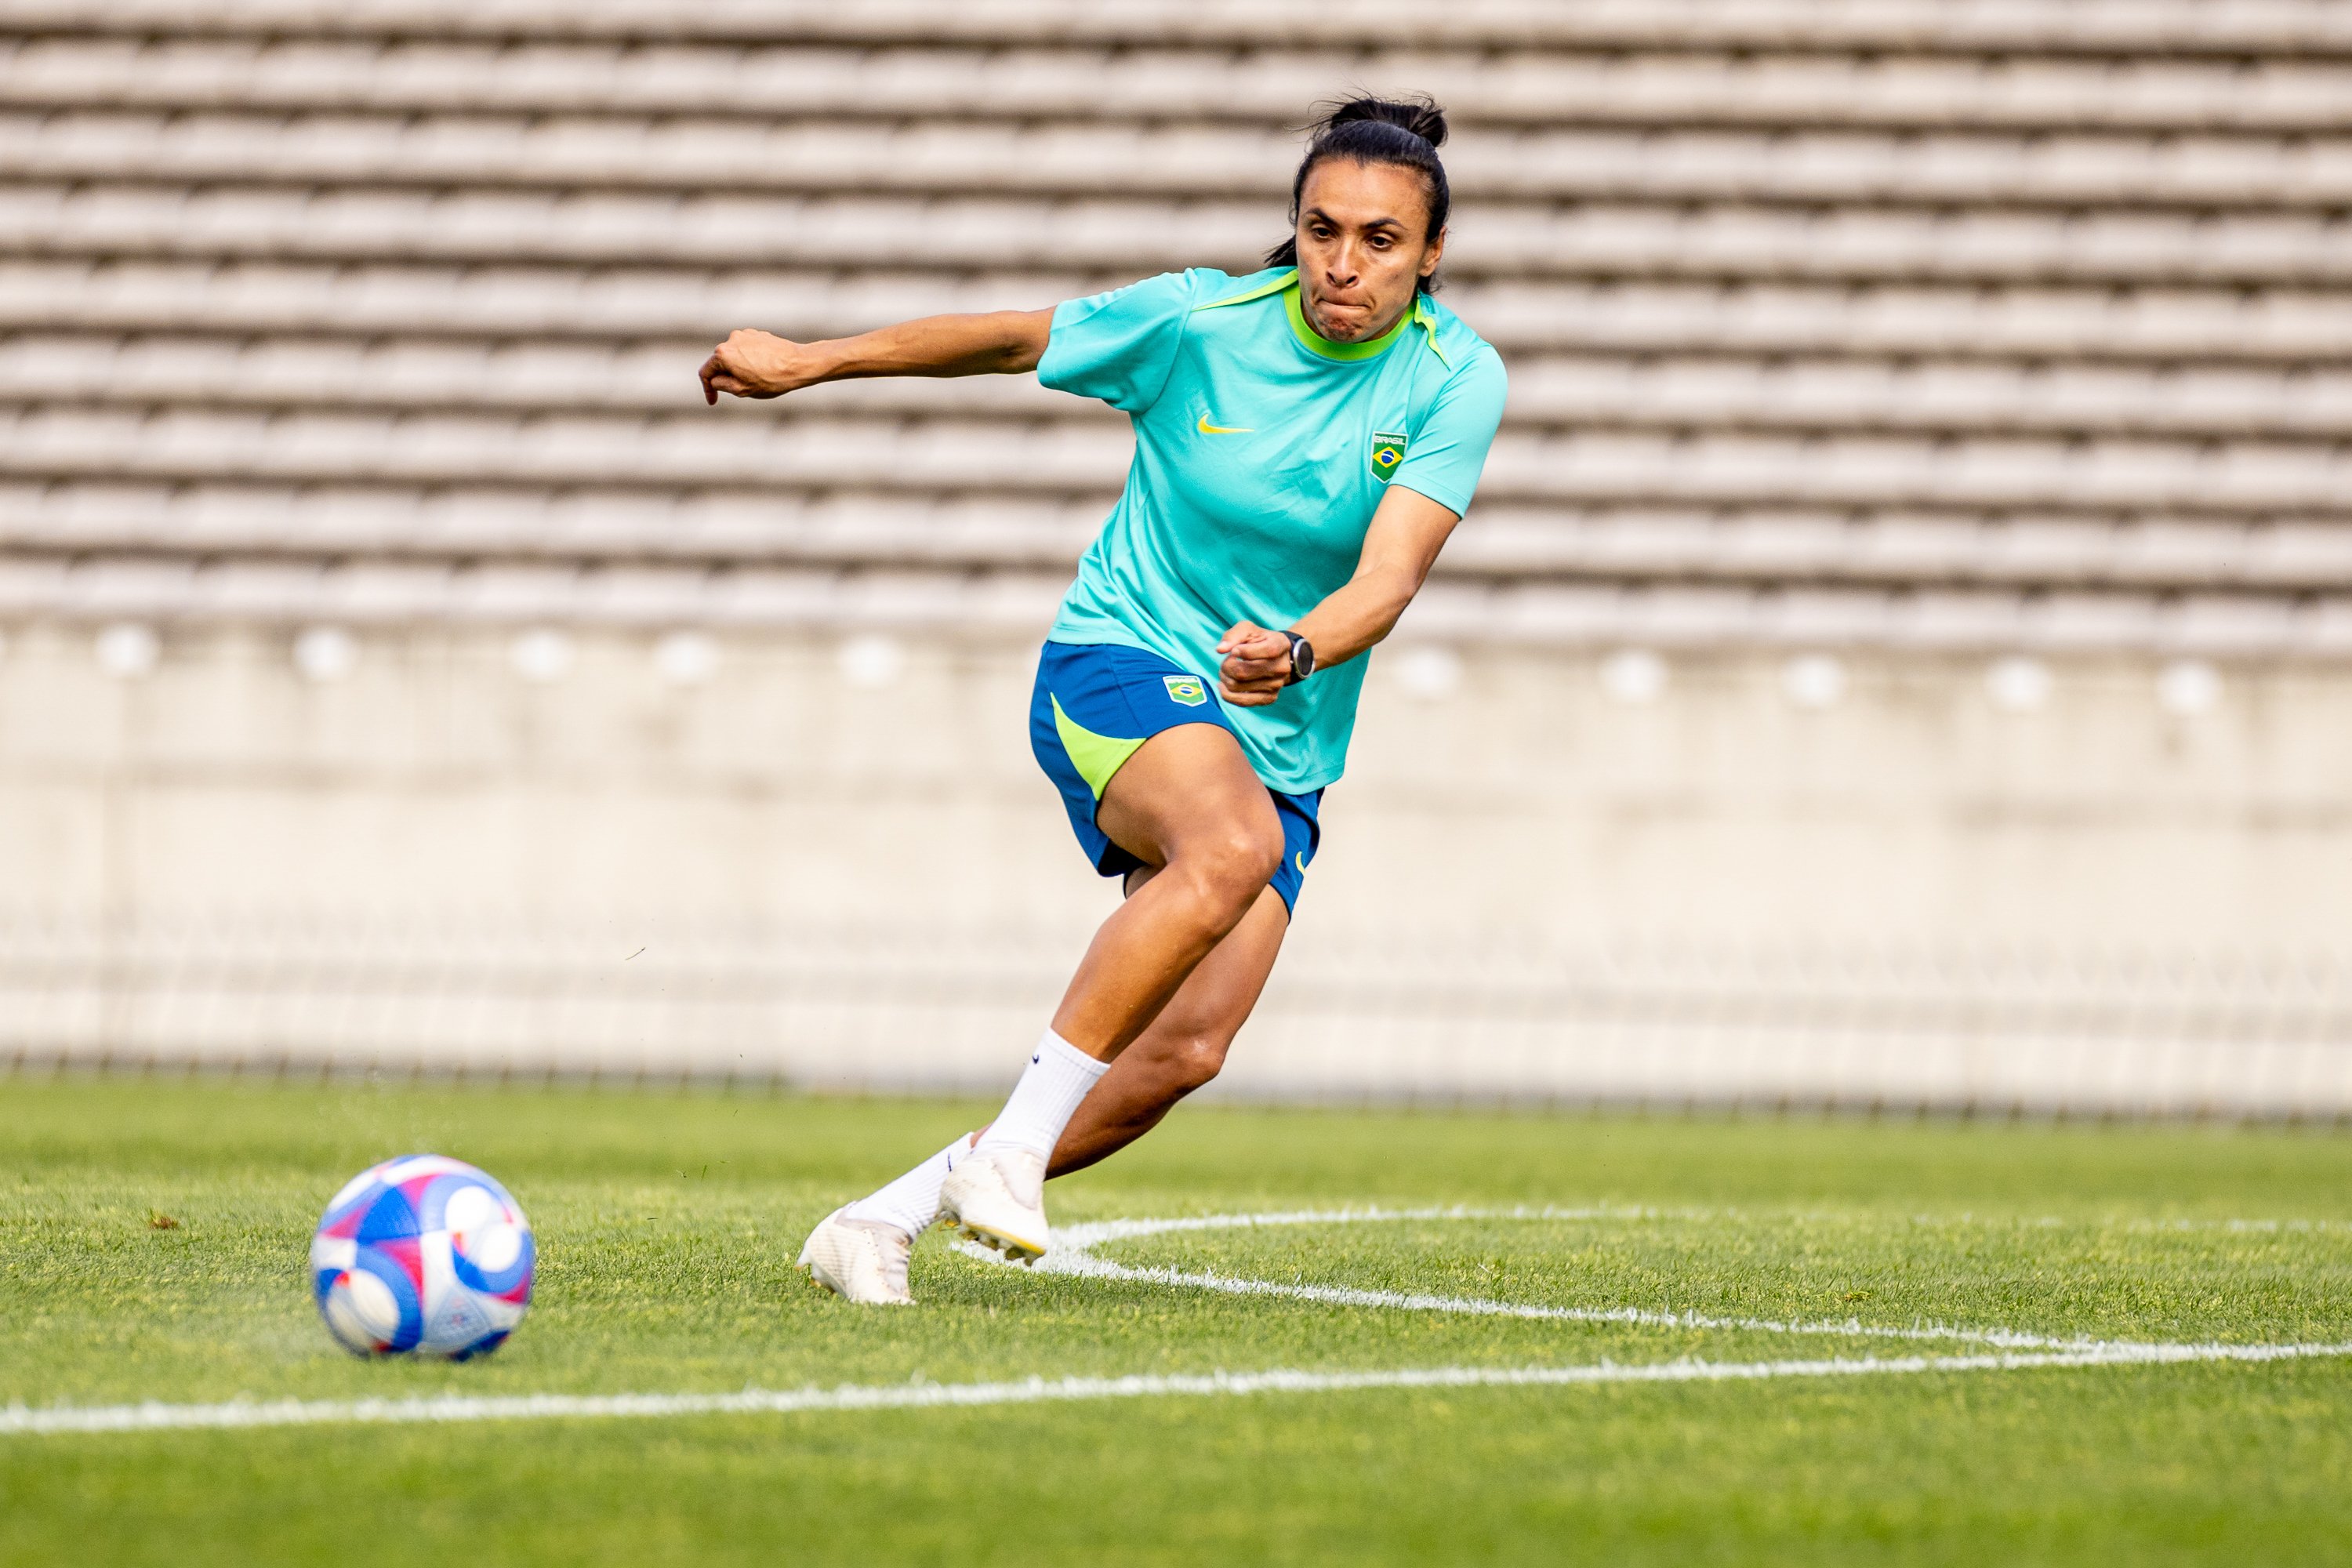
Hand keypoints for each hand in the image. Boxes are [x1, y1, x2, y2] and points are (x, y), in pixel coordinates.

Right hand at [698, 329, 825, 403]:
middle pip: (720, 363)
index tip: (714, 402)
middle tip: (743, 391)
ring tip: (759, 379)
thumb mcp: (741, 390)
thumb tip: (715, 379)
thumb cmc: (771, 379)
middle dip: (727, 378)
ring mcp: (745, 335)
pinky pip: (748, 351)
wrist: (798, 364)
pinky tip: (766, 370)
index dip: (707, 390)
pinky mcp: (758, 335)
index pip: (706, 373)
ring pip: (735, 356)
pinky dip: (751, 361)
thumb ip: (721, 385)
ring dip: (740, 369)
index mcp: (722, 354)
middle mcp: (731, 340)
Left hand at [1217, 621, 1292, 706]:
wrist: (1278, 658)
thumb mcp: (1249, 629)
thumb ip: (1234, 635)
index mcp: (1280, 645)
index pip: (1266, 650)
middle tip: (1225, 662)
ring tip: (1225, 671)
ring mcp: (1276, 685)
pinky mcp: (1270, 698)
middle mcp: (1281, 667)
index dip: (1245, 651)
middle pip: (1243, 672)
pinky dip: (1227, 694)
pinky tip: (1223, 685)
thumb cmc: (1259, 641)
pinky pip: (1242, 701)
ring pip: (1238, 686)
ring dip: (1224, 679)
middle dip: (1226, 666)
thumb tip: (1220, 649)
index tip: (1234, 650)